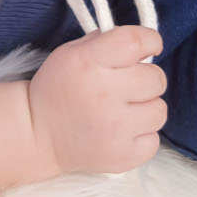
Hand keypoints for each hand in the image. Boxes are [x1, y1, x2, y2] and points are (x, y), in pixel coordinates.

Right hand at [27, 25, 166, 176]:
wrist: (37, 134)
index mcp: (89, 62)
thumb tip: (143, 44)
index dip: (150, 40)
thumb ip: (105, 42)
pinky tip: (123, 132)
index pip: (137, 42)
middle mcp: (104, 94)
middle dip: (146, 78)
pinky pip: (154, 140)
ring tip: (124, 111)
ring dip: (146, 108)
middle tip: (127, 86)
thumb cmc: (57, 88)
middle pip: (156, 78)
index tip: (150, 46)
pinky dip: (142, 135)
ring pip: (159, 110)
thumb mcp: (70, 52)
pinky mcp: (123, 156)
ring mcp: (116, 129)